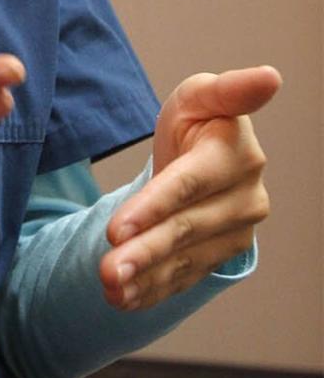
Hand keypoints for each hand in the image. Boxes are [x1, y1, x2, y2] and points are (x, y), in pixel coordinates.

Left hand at [99, 66, 279, 310]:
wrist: (204, 155)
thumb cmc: (198, 120)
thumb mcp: (201, 96)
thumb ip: (229, 89)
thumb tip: (270, 76)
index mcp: (236, 153)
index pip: (189, 184)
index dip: (154, 207)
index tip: (116, 229)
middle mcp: (245, 198)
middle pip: (184, 228)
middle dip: (143, 251)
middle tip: (106, 270)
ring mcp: (236, 231)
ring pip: (184, 258)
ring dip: (145, 277)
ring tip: (109, 288)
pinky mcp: (222, 254)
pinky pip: (186, 276)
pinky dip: (154, 290)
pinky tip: (125, 300)